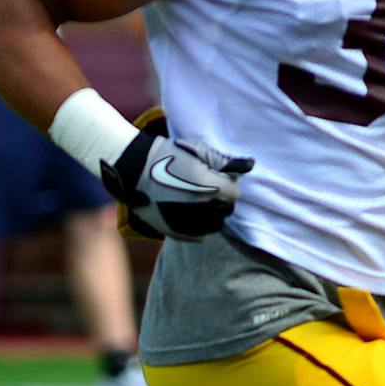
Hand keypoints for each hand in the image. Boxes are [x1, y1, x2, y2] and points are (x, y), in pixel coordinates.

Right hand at [99, 112, 252, 241]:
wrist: (134, 169)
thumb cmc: (167, 154)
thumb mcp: (198, 150)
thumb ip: (226, 161)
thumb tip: (250, 165)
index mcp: (210, 186)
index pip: (234, 193)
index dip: (227, 184)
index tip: (216, 178)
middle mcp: (202, 207)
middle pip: (226, 210)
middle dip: (221, 200)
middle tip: (207, 189)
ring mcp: (188, 222)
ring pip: (214, 225)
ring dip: (212, 215)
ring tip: (198, 202)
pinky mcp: (175, 231)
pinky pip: (198, 235)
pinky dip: (198, 226)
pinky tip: (189, 213)